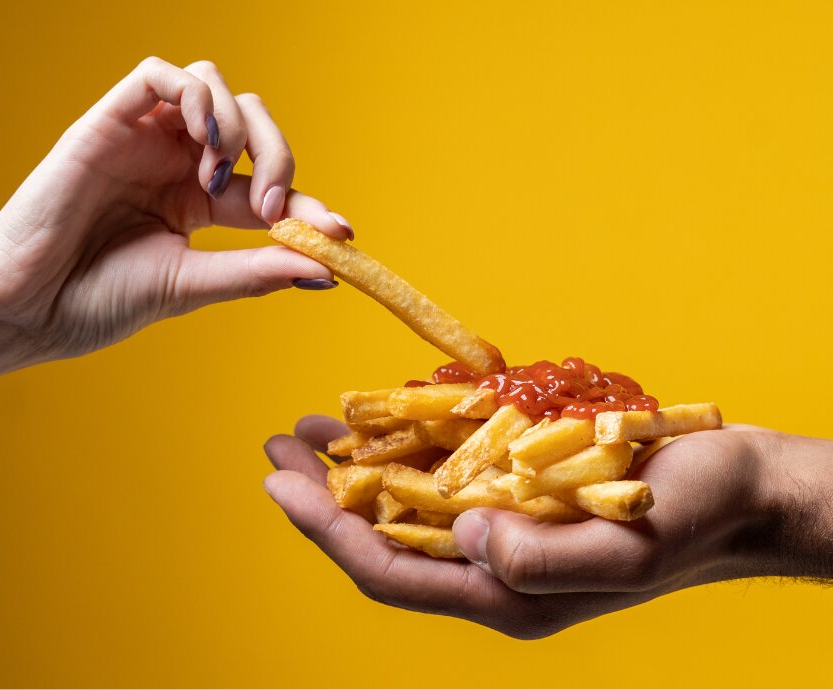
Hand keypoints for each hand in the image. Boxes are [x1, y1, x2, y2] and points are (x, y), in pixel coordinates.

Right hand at [0, 56, 349, 362]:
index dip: (309, 204)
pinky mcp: (110, 120)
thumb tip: (327, 269)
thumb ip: (256, 270)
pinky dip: (196, 97)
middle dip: (279, 156)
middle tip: (271, 205)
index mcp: (195, 204)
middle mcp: (175, 164)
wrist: (28, 308)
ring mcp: (145, 139)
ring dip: (237, 127)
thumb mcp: (191, 284)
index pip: (267, 187)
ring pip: (215, 86)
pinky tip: (202, 144)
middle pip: (252, 122)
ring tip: (218, 179)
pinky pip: (163, 75)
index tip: (342, 234)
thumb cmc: (98, 301)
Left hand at [263, 416, 832, 637]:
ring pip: (405, 504)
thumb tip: (464, 536)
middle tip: (276, 449)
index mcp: (505, 594)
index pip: (391, 571)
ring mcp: (500, 529)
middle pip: (382, 537)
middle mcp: (491, 566)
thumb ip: (543, 559)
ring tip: (311, 430)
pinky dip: (404, 446)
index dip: (328, 531)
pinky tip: (378, 419)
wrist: (737, 490)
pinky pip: (443, 474)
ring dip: (355, 466)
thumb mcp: (629, 546)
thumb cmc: (694, 517)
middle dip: (323, 496)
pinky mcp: (515, 491)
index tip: (280, 485)